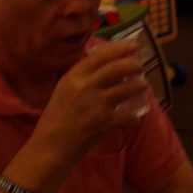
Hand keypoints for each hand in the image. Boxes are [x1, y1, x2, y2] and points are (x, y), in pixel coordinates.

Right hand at [31, 41, 147, 162]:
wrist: (49, 147)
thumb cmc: (56, 119)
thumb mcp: (64, 90)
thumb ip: (82, 78)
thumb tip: (108, 66)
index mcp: (73, 77)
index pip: (101, 55)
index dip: (121, 48)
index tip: (134, 45)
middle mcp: (85, 86)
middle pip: (118, 68)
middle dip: (134, 65)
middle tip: (140, 67)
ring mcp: (96, 104)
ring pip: (127, 88)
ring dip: (139, 86)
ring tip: (143, 86)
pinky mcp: (104, 122)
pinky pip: (128, 116)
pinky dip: (134, 118)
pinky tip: (135, 119)